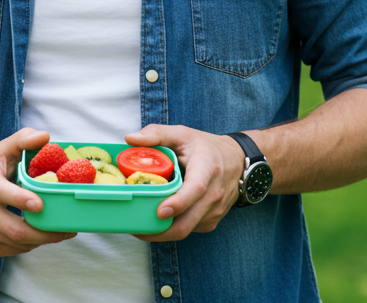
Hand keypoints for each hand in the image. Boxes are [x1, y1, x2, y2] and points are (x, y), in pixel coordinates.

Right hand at [0, 127, 76, 256]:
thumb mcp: (3, 149)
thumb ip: (24, 139)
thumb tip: (45, 137)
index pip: (1, 193)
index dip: (20, 199)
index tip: (41, 204)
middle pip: (14, 229)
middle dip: (44, 232)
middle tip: (66, 228)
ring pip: (17, 243)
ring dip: (42, 240)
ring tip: (61, 232)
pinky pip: (14, 250)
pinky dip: (32, 245)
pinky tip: (42, 235)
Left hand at [125, 125, 245, 242]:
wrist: (236, 160)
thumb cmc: (205, 147)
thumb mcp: (182, 134)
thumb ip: (156, 134)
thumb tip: (130, 139)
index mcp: (207, 169)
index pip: (195, 190)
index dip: (178, 203)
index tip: (160, 212)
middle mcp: (214, 193)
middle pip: (187, 222)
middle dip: (160, 231)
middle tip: (135, 229)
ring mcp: (215, 211)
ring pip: (186, 230)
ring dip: (163, 232)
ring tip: (140, 225)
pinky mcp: (212, 221)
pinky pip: (190, 230)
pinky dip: (172, 229)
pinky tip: (157, 221)